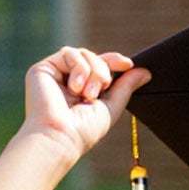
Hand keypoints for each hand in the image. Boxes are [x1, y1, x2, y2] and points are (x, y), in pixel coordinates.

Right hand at [20, 48, 145, 166]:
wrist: (61, 135)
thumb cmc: (85, 129)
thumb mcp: (112, 106)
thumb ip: (126, 87)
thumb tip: (145, 71)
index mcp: (84, 88)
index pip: (101, 66)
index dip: (114, 61)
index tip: (128, 64)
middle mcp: (69, 80)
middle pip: (94, 57)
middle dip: (104, 70)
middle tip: (102, 88)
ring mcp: (56, 73)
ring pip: (83, 53)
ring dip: (93, 71)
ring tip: (88, 94)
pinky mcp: (43, 68)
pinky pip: (69, 53)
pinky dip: (79, 68)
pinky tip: (75, 88)